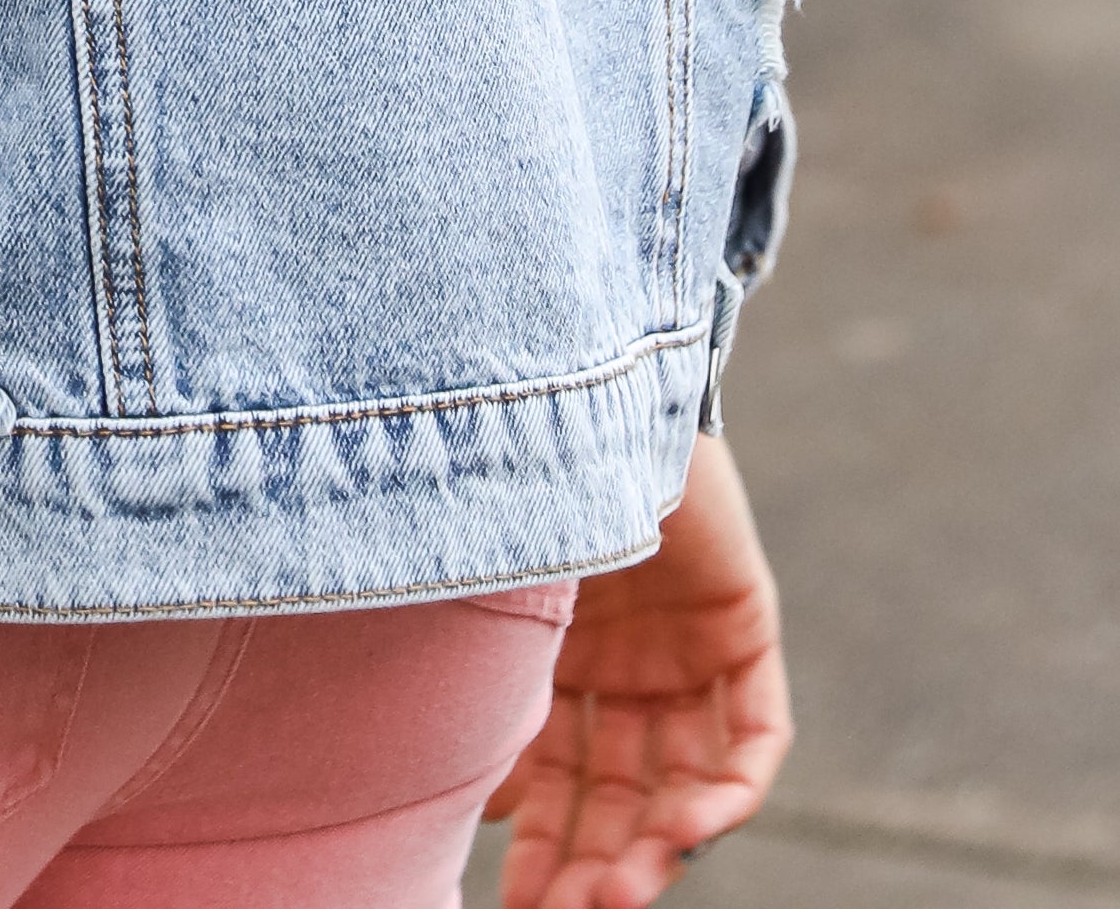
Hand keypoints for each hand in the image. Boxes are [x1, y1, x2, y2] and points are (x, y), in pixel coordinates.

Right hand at [479, 431, 791, 906]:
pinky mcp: (744, 628)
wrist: (564, 378)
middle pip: (624, 795)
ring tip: (621, 896)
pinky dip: (731, 790)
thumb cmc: (498, 481)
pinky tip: (691, 827)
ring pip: (688, 781)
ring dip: (660, 848)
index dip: (541, 849)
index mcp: (554, 656)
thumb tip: (477, 808)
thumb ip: (484, 694)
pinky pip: (756, 735)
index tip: (515, 908)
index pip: (557, 779)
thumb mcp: (484, 605)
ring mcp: (686, 648)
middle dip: (598, 866)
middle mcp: (624, 662)